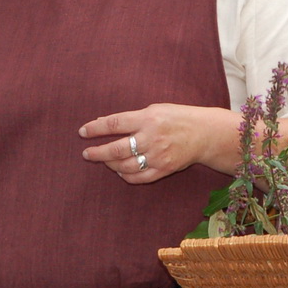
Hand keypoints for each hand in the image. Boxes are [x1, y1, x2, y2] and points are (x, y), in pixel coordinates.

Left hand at [79, 103, 224, 183]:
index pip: (114, 124)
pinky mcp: (164, 169)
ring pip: (125, 166)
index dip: (95, 128)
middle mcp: (151, 138)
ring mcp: (158, 156)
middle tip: (86, 154)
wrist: (204, 134)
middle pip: (116, 149)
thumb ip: (130, 117)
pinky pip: (139, 177)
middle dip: (97, 153)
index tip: (82, 132)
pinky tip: (120, 171)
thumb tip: (103, 123)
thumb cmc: (177, 118)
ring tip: (104, 160)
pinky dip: (126, 176)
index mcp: (147, 118)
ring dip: (110, 164)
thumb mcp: (155, 109)